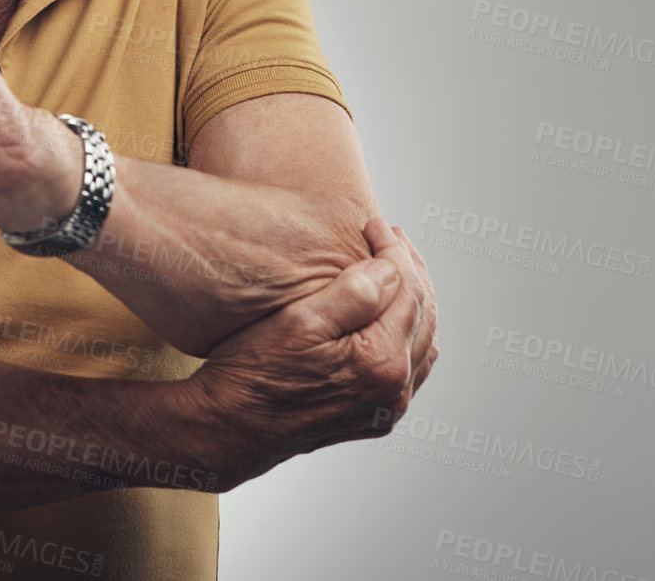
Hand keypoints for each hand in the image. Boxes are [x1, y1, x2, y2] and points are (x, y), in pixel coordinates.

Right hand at [186, 216, 439, 488]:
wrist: (231, 427)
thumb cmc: (254, 373)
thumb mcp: (299, 322)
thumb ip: (354, 293)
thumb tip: (389, 268)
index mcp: (381, 362)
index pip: (408, 290)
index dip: (394, 251)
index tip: (373, 226)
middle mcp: (394, 390)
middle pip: (422, 313)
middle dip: (409, 269)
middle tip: (389, 237)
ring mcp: (387, 407)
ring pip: (421, 339)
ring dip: (412, 299)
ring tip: (393, 267)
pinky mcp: (375, 414)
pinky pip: (410, 365)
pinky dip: (408, 331)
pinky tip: (392, 314)